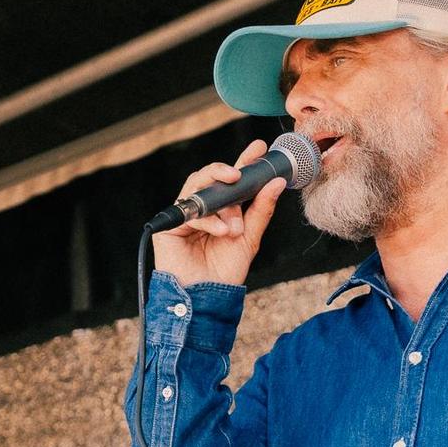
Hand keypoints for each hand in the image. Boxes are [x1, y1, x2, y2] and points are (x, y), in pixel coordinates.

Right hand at [152, 138, 288, 287]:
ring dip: (219, 202)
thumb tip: (277, 183)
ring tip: (234, 225)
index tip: (258, 147)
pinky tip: (220, 231)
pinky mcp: (170, 226)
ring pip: (197, 187)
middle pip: (210, 177)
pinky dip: (208, 219)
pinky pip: (188, 209)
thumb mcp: (249, 238)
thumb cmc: (225, 272)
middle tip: (239, 175)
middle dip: (226, 174)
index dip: (243, 161)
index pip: (231, 180)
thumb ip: (261, 210)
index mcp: (222, 210)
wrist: (206, 299)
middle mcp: (202, 209)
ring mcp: (185, 216)